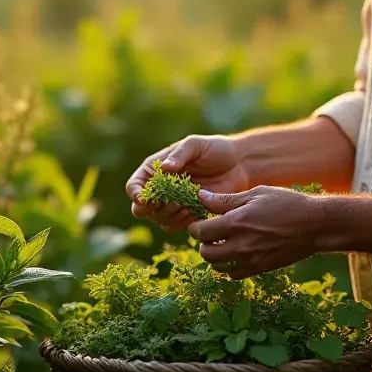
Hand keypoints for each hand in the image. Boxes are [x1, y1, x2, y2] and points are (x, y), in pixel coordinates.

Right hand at [125, 135, 250, 232]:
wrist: (238, 164)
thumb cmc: (214, 149)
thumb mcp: (195, 144)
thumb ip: (179, 155)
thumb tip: (165, 168)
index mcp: (155, 170)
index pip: (134, 186)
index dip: (135, 194)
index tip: (144, 198)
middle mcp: (160, 189)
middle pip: (141, 208)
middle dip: (152, 207)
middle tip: (170, 200)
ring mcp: (173, 203)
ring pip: (159, 219)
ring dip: (170, 214)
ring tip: (186, 202)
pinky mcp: (188, 215)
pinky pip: (176, 226)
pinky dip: (183, 221)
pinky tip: (195, 209)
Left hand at [187, 185, 323, 279]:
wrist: (314, 226)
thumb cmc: (286, 204)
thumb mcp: (255, 194)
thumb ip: (225, 200)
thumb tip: (200, 197)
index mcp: (237, 223)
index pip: (201, 232)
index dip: (195, 227)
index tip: (199, 221)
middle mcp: (241, 245)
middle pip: (206, 253)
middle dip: (203, 243)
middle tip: (209, 233)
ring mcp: (251, 260)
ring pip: (218, 266)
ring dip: (215, 255)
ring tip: (222, 242)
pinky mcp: (260, 269)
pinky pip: (234, 274)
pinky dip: (229, 265)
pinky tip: (236, 252)